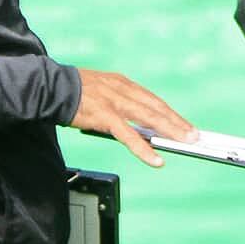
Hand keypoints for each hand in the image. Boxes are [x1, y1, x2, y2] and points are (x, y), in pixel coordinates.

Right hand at [70, 68, 197, 166]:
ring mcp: (115, 102)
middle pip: (156, 108)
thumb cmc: (72, 93)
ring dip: (169, 131)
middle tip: (194, 136)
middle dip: (177, 123)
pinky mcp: (105, 116)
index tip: (185, 125)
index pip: (153, 100)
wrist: (49, 89)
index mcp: (122, 84)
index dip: (170, 113)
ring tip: (185, 144)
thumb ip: (118, 104)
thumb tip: (134, 125)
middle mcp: (122, 90)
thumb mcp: (100, 92)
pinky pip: (129, 136)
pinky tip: (156, 160)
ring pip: (149, 118)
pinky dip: (144, 149)